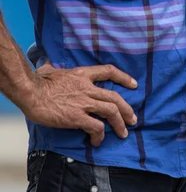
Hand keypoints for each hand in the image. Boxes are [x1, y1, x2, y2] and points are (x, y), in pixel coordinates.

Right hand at [19, 64, 137, 146]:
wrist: (31, 92)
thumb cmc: (37, 81)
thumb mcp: (49, 69)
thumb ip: (52, 67)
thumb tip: (46, 64)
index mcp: (82, 74)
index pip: (109, 71)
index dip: (124, 77)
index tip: (133, 84)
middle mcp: (87, 87)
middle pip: (115, 97)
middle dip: (127, 109)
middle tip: (132, 119)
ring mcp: (83, 102)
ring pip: (111, 111)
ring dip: (119, 124)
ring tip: (122, 133)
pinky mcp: (76, 117)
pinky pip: (96, 127)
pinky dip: (100, 135)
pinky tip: (97, 141)